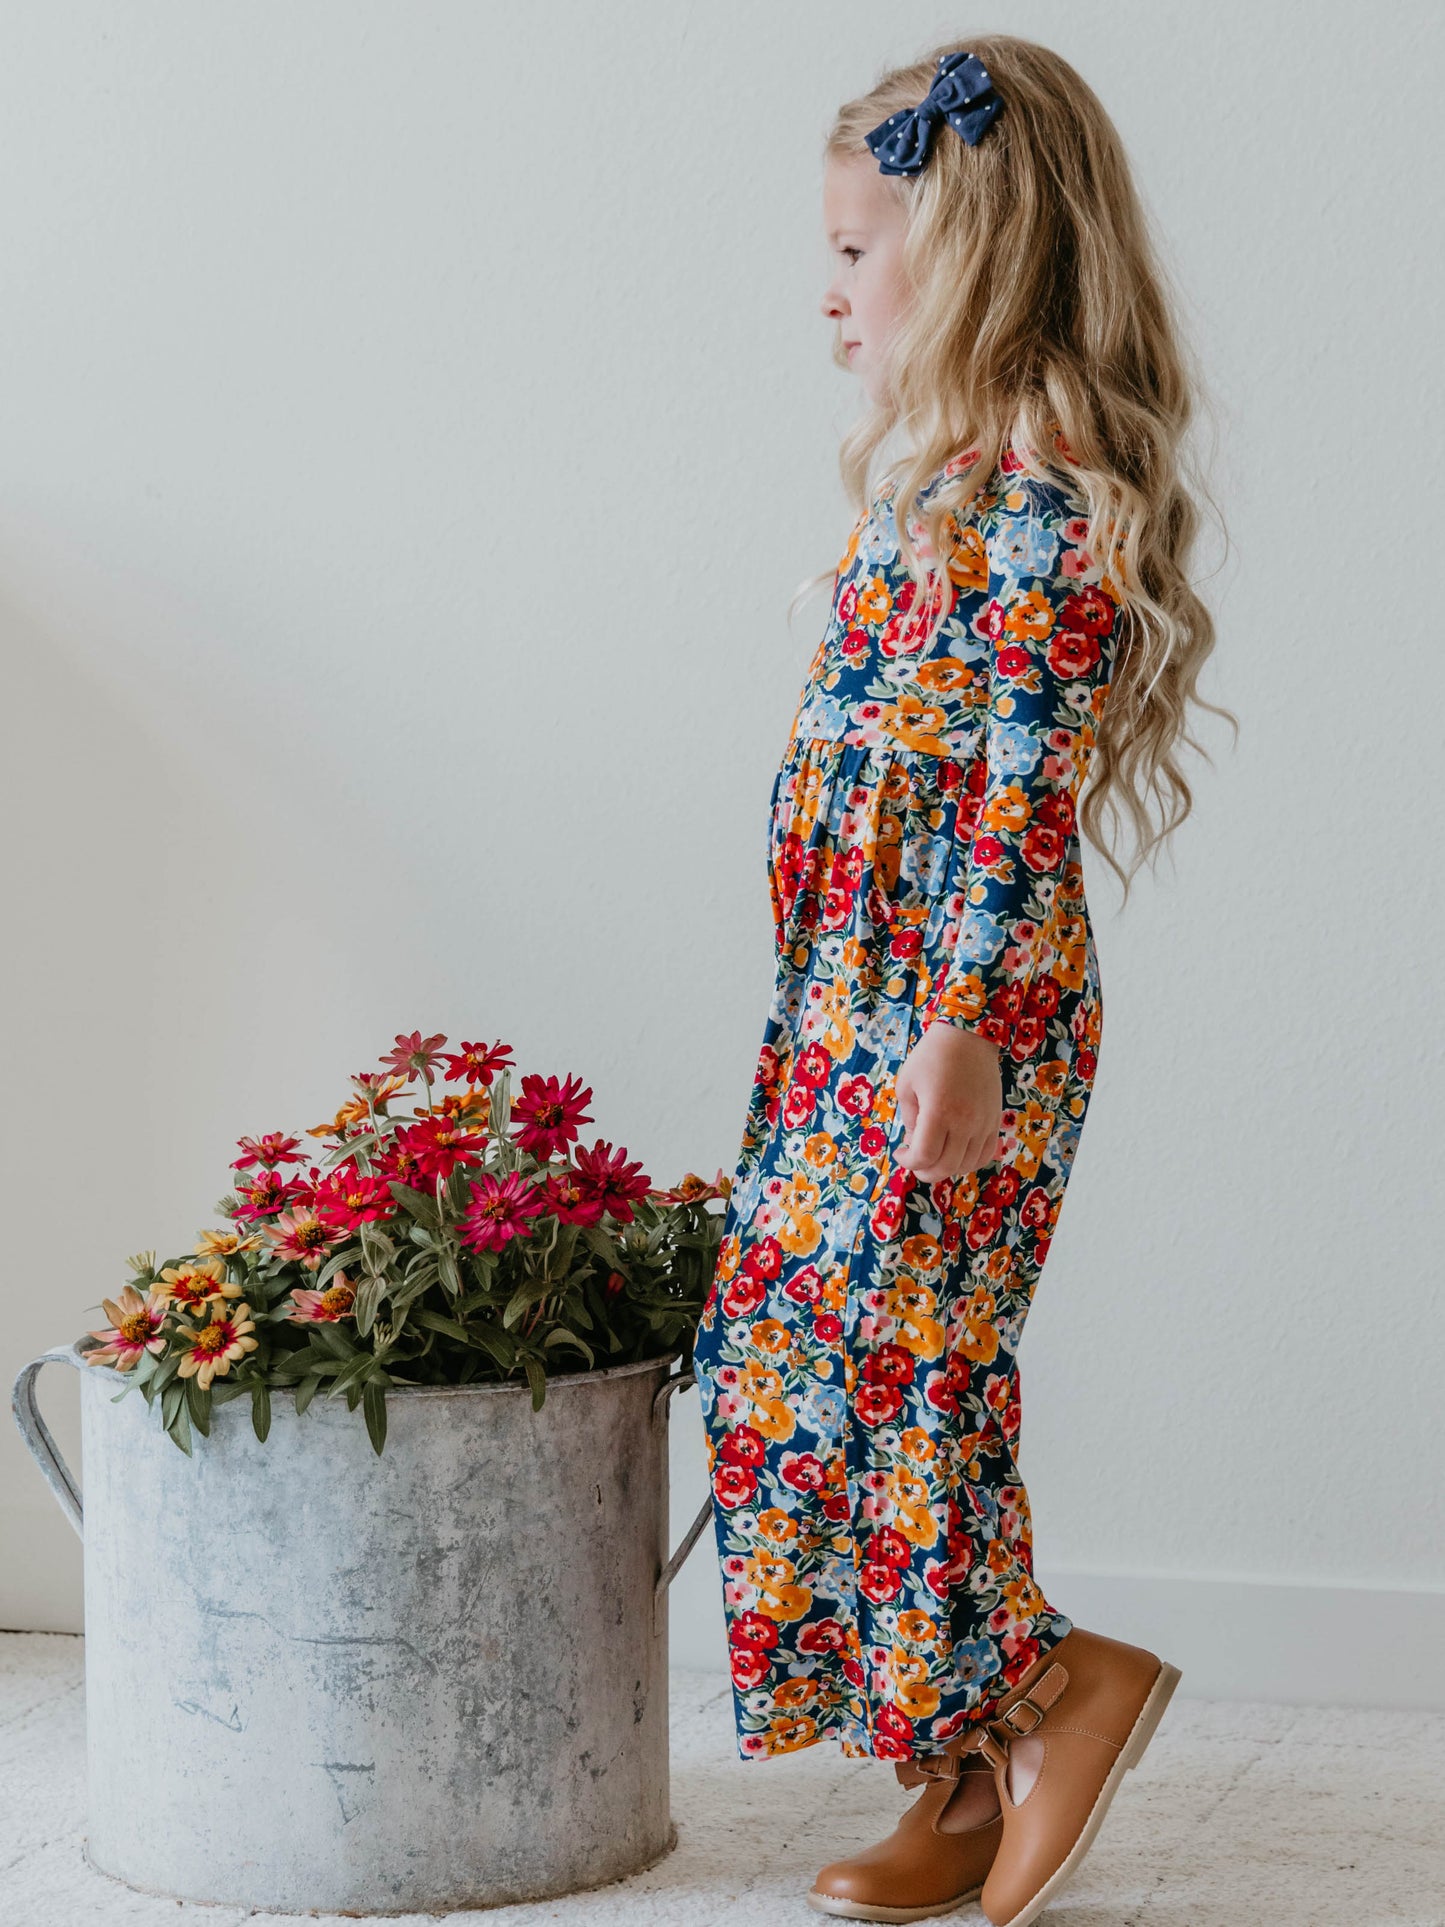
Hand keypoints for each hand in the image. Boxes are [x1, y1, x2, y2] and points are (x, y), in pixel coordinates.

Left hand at [893, 1020, 1003, 1181]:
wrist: (968, 1036)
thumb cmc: (931, 1056)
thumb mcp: (907, 1085)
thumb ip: (910, 1119)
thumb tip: (915, 1143)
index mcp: (938, 1112)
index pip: (924, 1156)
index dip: (908, 1162)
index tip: (901, 1152)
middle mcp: (964, 1122)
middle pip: (946, 1167)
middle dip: (925, 1172)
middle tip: (915, 1162)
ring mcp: (983, 1123)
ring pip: (967, 1165)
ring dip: (947, 1169)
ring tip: (934, 1157)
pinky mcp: (994, 1120)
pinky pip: (985, 1154)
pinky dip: (969, 1162)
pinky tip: (955, 1153)